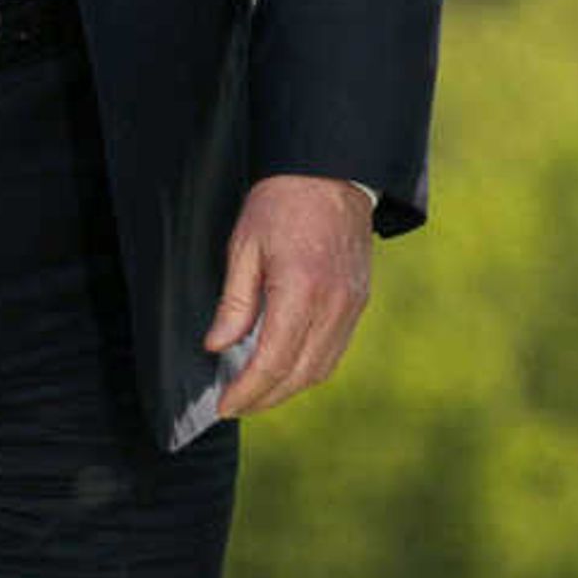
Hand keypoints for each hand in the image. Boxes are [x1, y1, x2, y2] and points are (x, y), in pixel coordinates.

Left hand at [207, 174, 378, 417]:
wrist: (333, 172)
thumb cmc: (283, 202)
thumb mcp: (245, 246)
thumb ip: (234, 303)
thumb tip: (217, 346)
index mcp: (301, 290)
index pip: (272, 362)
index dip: (247, 391)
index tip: (224, 405)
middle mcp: (333, 304)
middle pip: (299, 375)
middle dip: (265, 398)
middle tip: (236, 406)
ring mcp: (352, 304)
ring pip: (321, 368)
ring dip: (288, 388)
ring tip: (257, 392)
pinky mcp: (359, 300)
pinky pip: (335, 349)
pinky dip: (309, 367)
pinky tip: (286, 365)